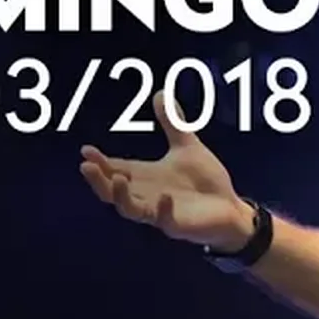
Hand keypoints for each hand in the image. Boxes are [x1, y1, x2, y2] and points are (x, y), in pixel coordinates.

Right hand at [79, 90, 254, 250]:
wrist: (232, 208)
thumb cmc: (206, 182)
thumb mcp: (187, 147)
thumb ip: (172, 124)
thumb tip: (160, 92)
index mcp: (146, 177)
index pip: (117, 168)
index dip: (100, 161)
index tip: (86, 149)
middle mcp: (147, 195)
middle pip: (112, 191)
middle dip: (98, 179)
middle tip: (86, 166)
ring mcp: (160, 212)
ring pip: (130, 209)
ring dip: (121, 196)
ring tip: (119, 178)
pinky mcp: (178, 225)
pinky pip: (165, 221)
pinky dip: (162, 210)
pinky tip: (164, 196)